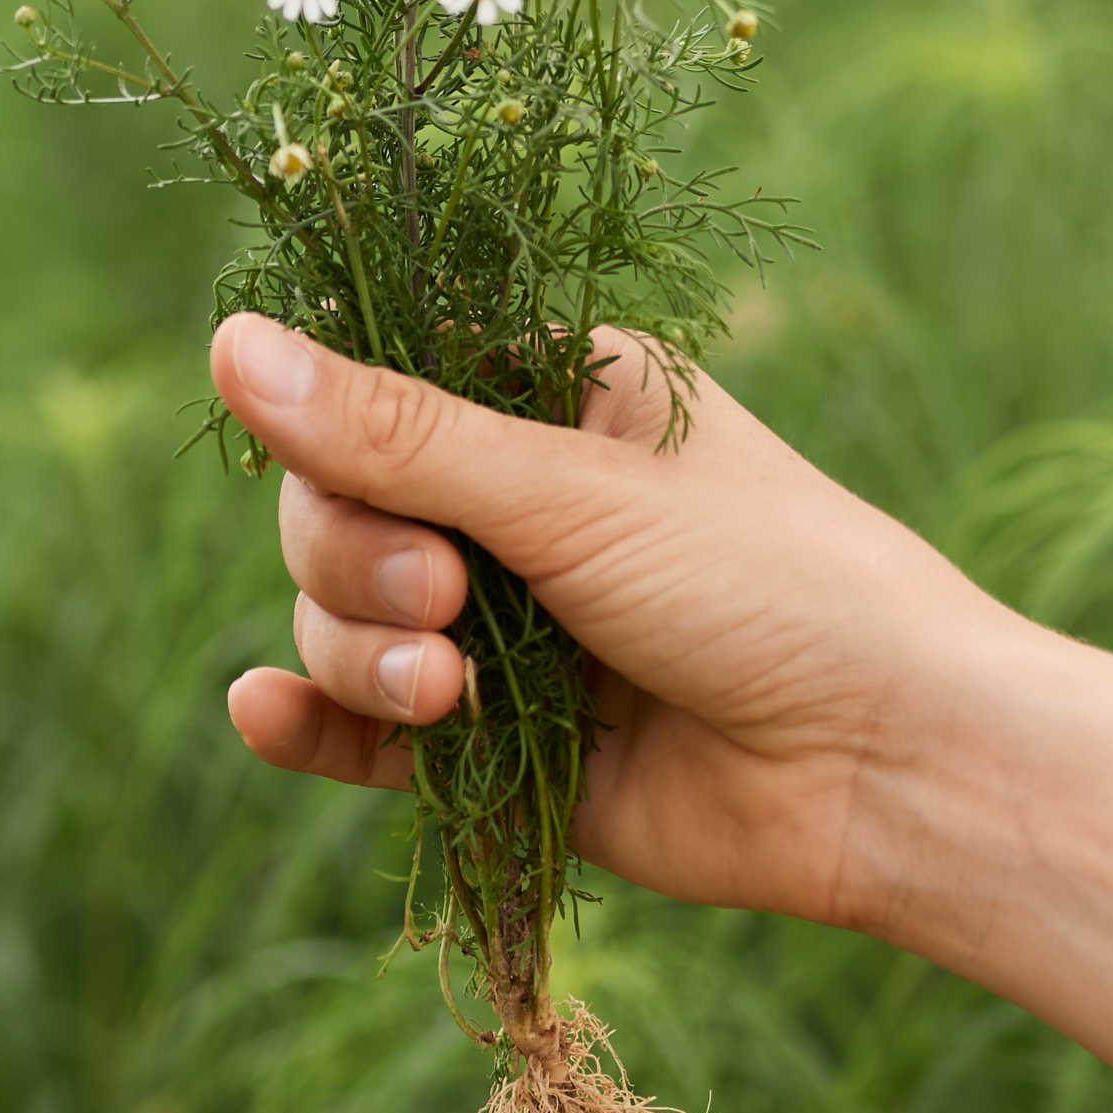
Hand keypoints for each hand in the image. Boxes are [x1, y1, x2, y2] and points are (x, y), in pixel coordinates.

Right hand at [210, 311, 1015, 934]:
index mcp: (553, 394)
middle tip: (444, 599)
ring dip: (360, 653)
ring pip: (342, 620)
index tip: (359, 469)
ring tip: (450, 692)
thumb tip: (227, 343)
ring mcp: (506, 627)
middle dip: (358, 560)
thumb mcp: (574, 495)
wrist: (886, 770)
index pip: (374, 385)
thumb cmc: (768, 585)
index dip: (340, 432)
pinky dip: (315, 721)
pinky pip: (363, 727)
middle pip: (336, 508)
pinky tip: (267, 717)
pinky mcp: (499, 746)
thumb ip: (393, 436)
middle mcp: (520, 502)